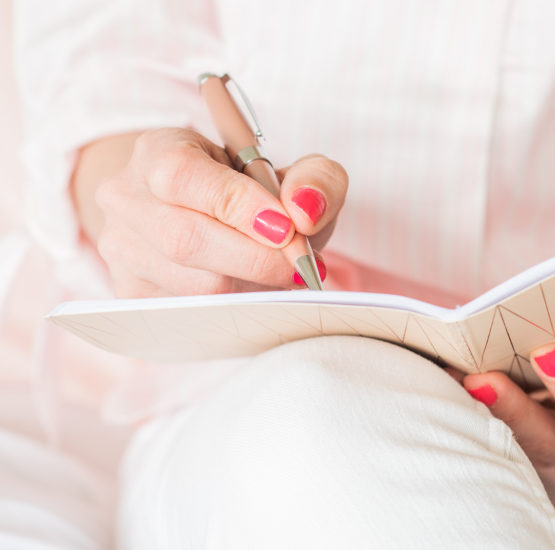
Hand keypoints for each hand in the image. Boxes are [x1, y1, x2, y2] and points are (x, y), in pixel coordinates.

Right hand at [86, 128, 346, 296]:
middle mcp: (125, 198)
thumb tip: (305, 210)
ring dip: (250, 286)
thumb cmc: (250, 192)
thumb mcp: (290, 172)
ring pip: (189, 285)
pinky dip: (235, 307)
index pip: (181, 175)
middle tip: (301, 265)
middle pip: (183, 238)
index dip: (237, 204)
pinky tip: (255, 290)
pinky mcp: (131, 293)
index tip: (287, 227)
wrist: (203, 215)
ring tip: (281, 275)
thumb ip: (314, 179)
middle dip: (255, 258)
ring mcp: (120, 249)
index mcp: (157, 150)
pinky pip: (187, 312)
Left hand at [458, 344, 554, 479]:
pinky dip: (471, 403)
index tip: (546, 353)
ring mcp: (552, 454)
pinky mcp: (522, 446)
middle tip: (479, 379)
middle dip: (512, 408)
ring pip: (514, 442)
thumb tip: (548, 300)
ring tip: (452, 374)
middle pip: (548, 441)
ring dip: (481, 408)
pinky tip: (448, 376)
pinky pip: (495, 431)